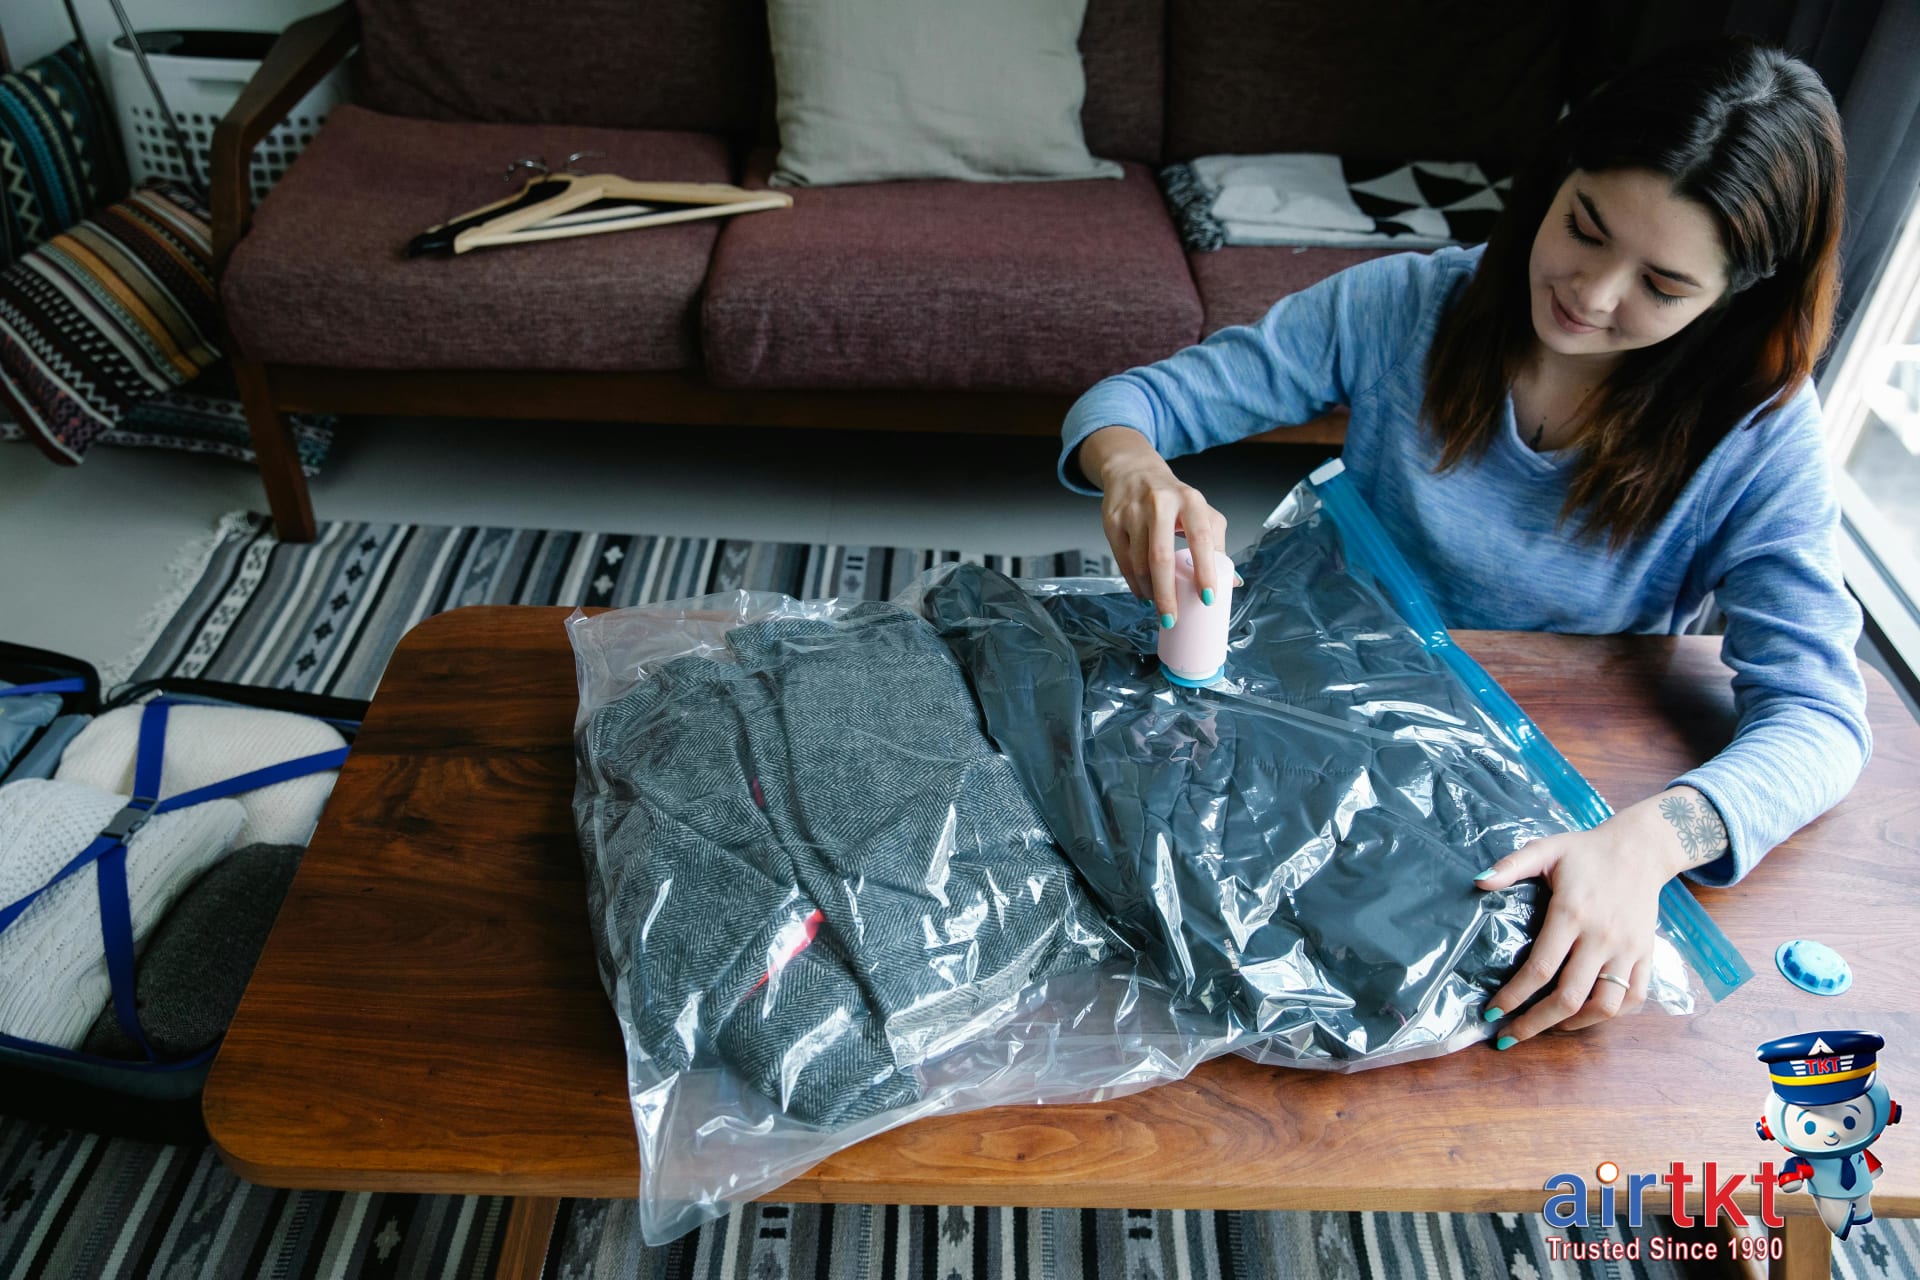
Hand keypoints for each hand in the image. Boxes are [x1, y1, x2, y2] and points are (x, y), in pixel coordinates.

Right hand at [1078, 426, 1234, 620]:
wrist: (1132, 470)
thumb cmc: (1173, 497)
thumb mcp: (1200, 511)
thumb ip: (1217, 543)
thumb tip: (1232, 582)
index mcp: (1190, 500)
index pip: (1201, 539)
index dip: (1205, 571)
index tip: (1207, 598)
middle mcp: (1161, 503)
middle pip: (1161, 558)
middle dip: (1167, 594)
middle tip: (1172, 618)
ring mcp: (1133, 512)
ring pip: (1139, 564)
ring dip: (1149, 591)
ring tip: (1159, 604)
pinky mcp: (1112, 521)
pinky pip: (1123, 561)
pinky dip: (1134, 583)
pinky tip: (1143, 592)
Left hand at [1472, 788, 1719, 1043]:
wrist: (1641, 848)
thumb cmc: (1585, 851)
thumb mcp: (1546, 849)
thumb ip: (1512, 866)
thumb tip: (1477, 883)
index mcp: (1572, 914)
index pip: (1540, 968)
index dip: (1514, 996)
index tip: (1493, 1014)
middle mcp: (1602, 937)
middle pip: (1569, 997)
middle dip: (1536, 1023)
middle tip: (1510, 1036)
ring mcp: (1628, 950)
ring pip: (1605, 1005)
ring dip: (1574, 1025)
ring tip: (1547, 1027)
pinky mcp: (1647, 955)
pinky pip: (1635, 998)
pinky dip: (1611, 1014)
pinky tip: (1586, 1014)